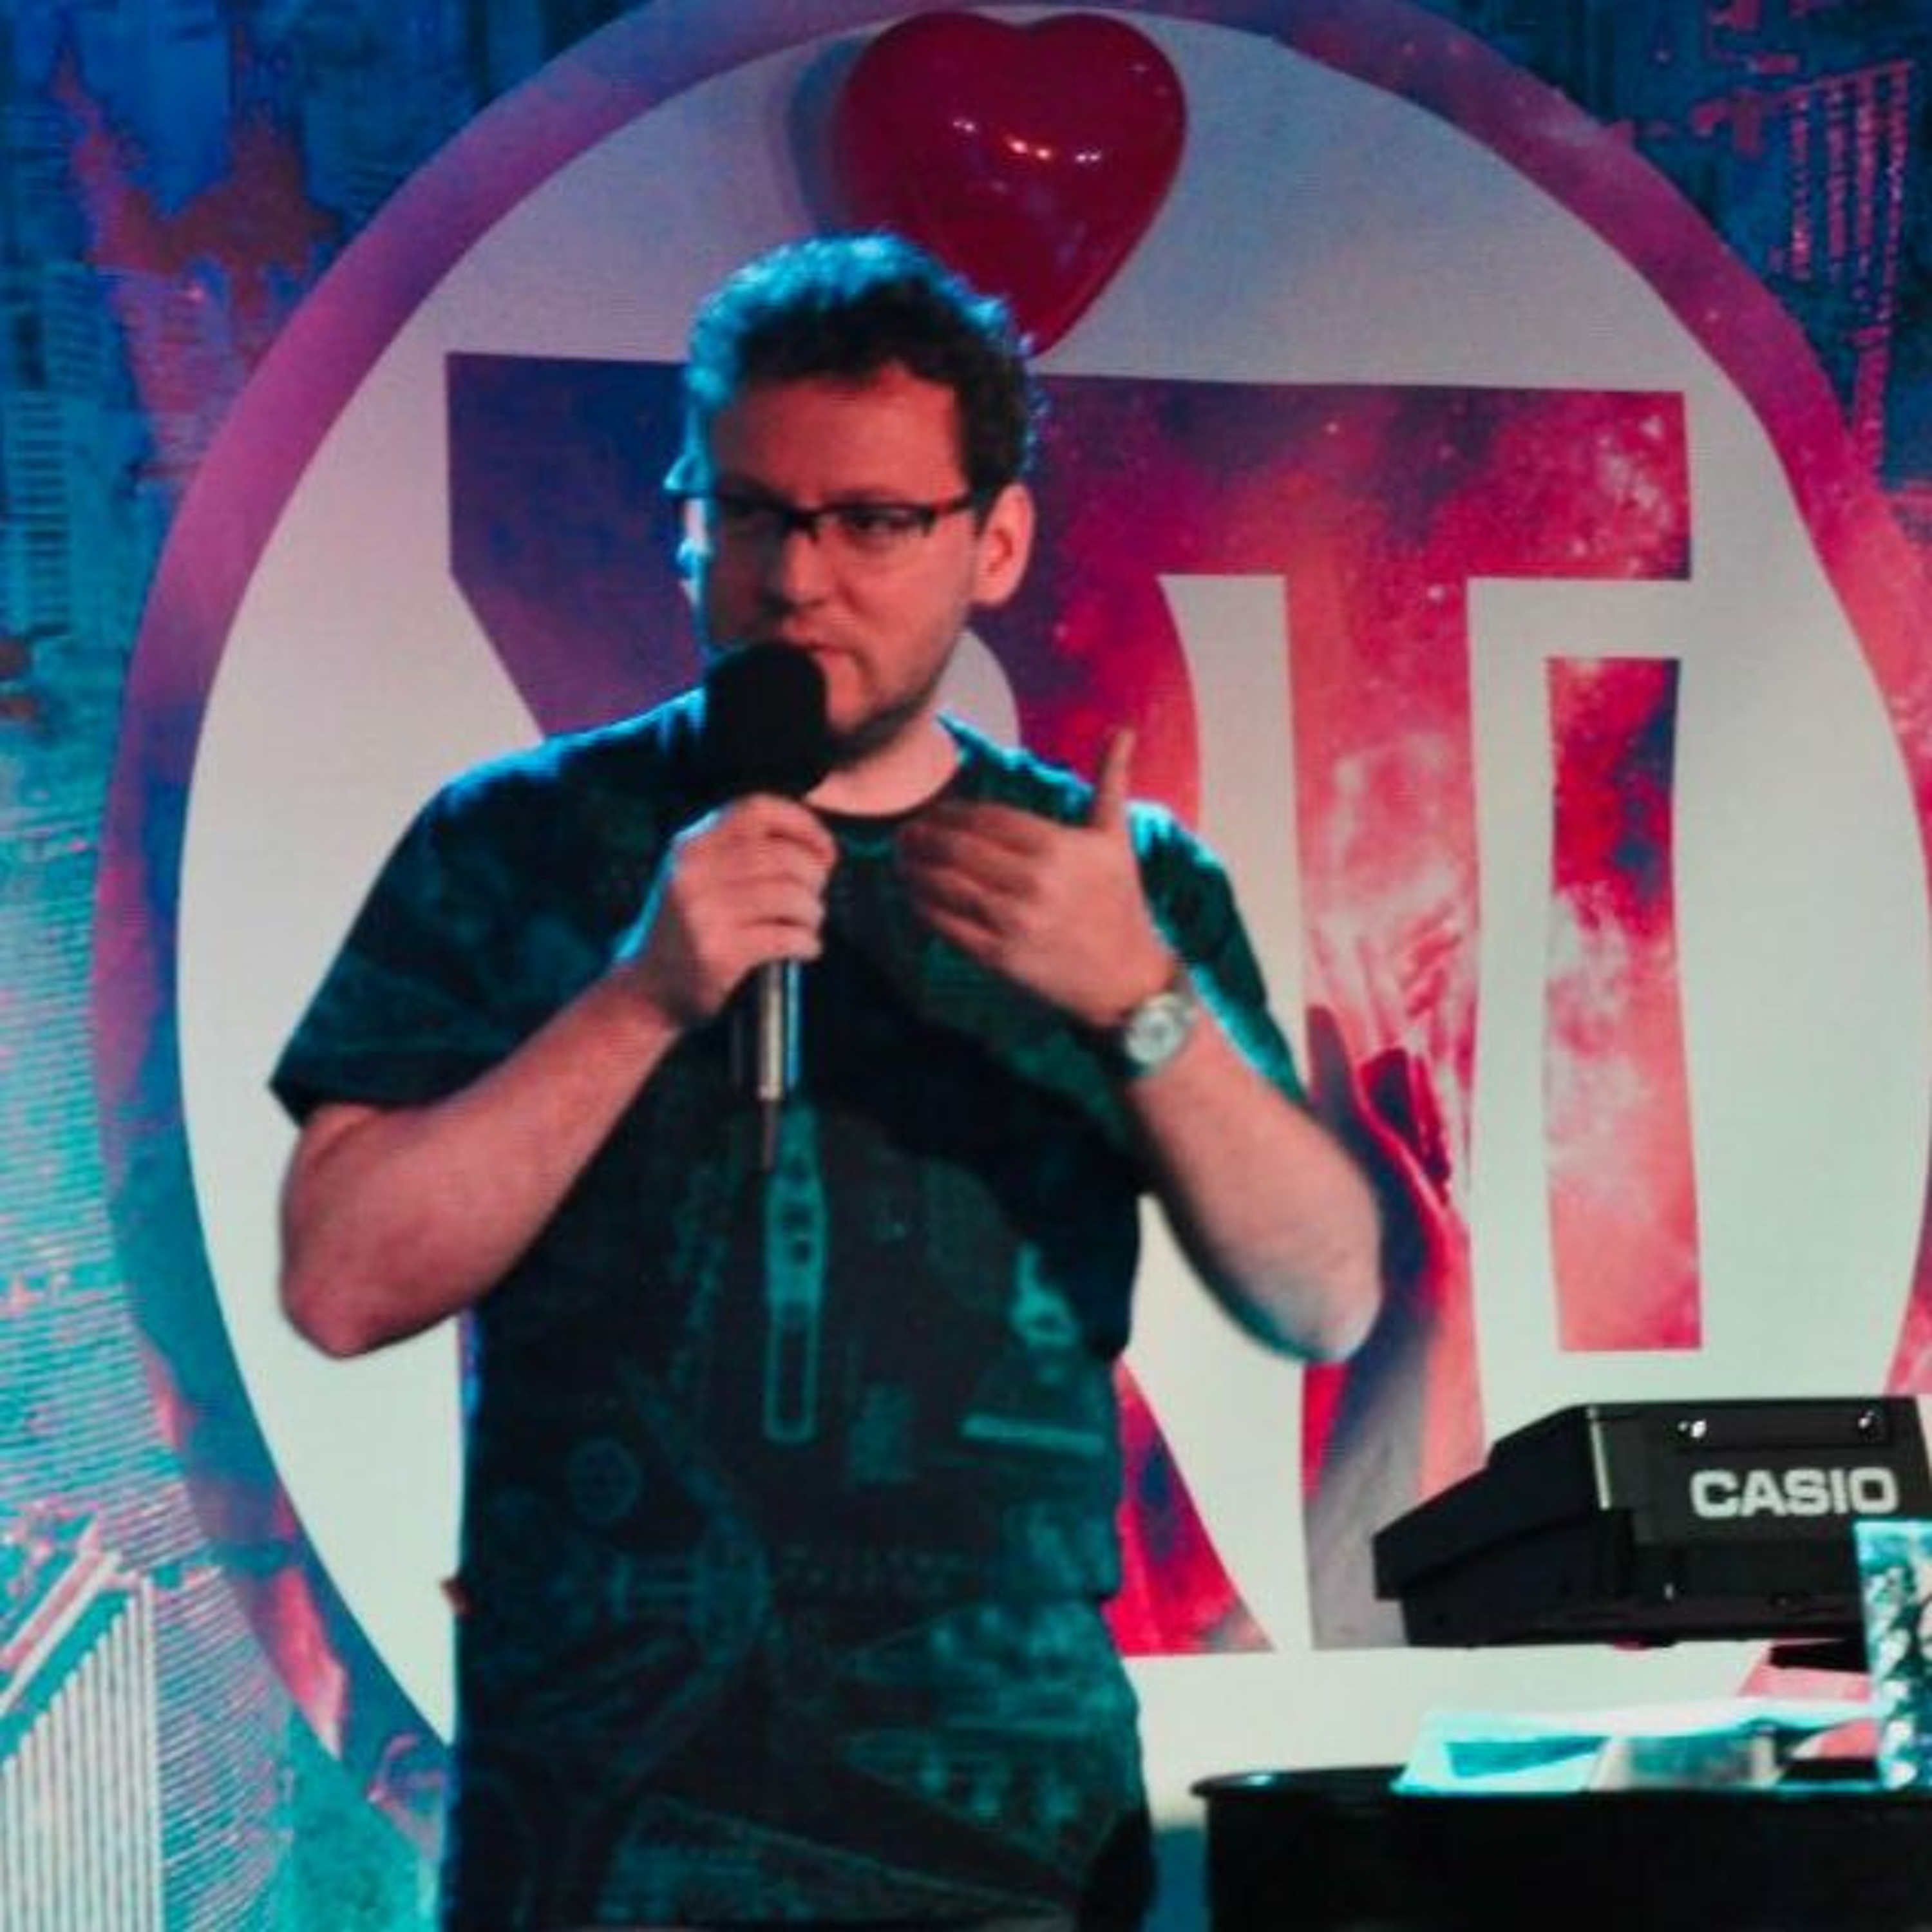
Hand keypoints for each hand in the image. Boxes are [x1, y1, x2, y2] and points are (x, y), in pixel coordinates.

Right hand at [613, 795, 835, 1028]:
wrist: (646, 989)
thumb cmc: (686, 930)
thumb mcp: (695, 876)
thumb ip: (739, 851)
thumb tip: (815, 845)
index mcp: (689, 846)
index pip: (756, 810)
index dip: (802, 824)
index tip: (824, 851)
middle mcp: (693, 874)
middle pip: (783, 856)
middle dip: (814, 877)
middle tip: (814, 897)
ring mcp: (705, 914)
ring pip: (791, 896)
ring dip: (813, 913)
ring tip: (807, 925)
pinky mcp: (720, 953)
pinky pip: (787, 937)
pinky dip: (808, 943)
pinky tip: (805, 948)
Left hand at [896, 729, 1171, 1025]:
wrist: (1126, 979)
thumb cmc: (1120, 902)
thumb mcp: (1116, 839)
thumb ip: (1111, 780)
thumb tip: (1123, 728)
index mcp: (1057, 847)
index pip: (987, 818)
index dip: (952, 813)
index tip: (933, 813)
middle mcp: (1034, 882)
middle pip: (959, 848)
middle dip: (924, 837)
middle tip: (904, 832)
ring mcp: (1014, 921)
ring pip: (947, 885)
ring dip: (915, 869)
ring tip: (901, 859)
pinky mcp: (1001, 957)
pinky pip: (948, 925)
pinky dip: (924, 907)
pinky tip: (913, 895)